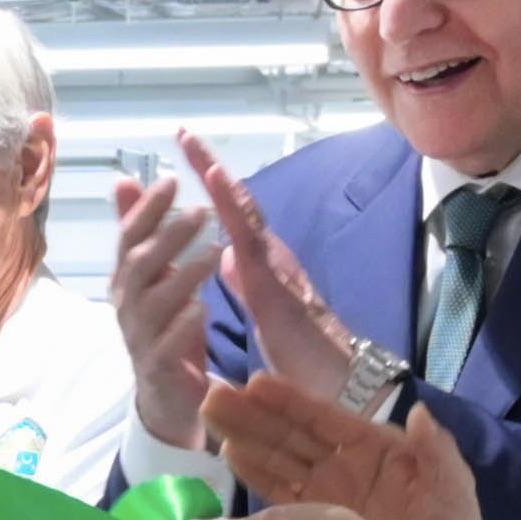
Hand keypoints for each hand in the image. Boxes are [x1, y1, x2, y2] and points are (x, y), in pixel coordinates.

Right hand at [108, 163, 223, 446]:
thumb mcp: (155, 276)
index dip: (147, 208)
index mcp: (126, 280)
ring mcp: (139, 338)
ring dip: (183, 275)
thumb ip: (142, 232)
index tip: (173, 179)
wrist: (167, 396)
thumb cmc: (165, 327)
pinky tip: (203, 309)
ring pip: (153, 302)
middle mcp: (126, 305)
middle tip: (202, 211)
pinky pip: (165, 346)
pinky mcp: (157, 369)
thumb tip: (123, 181)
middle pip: (139, 264)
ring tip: (214, 252)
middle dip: (168, 235)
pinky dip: (183, 326)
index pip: (129, 236)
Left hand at [185, 132, 365, 405]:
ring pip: (246, 216)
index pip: (232, 216)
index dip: (211, 186)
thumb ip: (246, 282)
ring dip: (221, 183)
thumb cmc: (301, 355)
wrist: (336, 385)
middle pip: (238, 203)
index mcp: (261, 265)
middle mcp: (270, 257)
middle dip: (210, 167)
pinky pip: (251, 247)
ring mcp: (275, 268)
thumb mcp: (263, 311)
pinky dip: (234, 216)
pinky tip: (218, 196)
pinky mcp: (276, 288)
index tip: (186, 154)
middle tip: (184, 134)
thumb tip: (227, 258)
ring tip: (196, 150)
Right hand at [203, 372, 487, 519]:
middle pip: (293, 434)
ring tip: (211, 416)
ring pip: (279, 458)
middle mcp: (343, 463)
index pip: (326, 418)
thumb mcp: (452, 487)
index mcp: (374, 447)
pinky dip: (256, 474)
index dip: (292, 402)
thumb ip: (437, 451)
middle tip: (215, 395)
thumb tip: (418, 413)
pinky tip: (231, 455)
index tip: (257, 383)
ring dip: (246, 437)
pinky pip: (279, 493)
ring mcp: (325, 491)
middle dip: (255, 414)